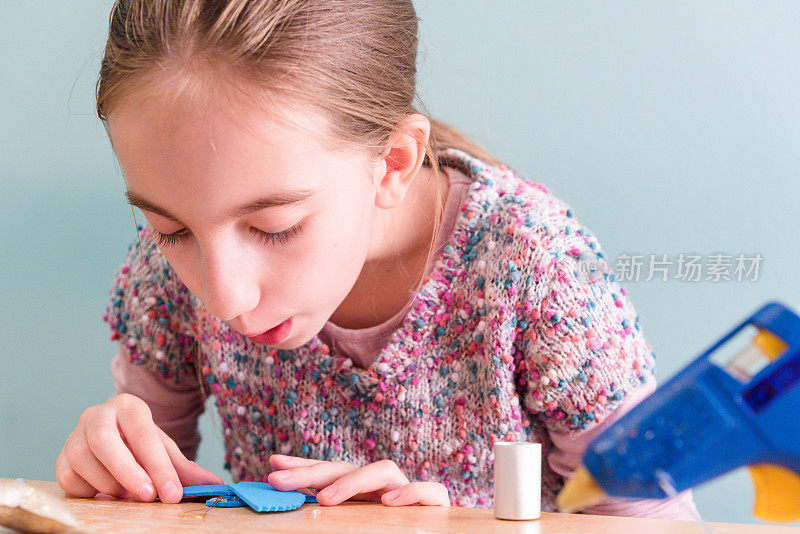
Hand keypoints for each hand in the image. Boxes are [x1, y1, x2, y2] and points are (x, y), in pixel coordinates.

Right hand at [55, 393, 222, 502]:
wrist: (111, 437)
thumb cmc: (140, 445)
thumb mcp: (164, 451)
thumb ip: (186, 469)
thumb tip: (216, 485)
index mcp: (129, 406)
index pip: (144, 435)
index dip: (159, 466)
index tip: (173, 493)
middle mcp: (97, 414)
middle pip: (105, 441)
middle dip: (128, 472)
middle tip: (149, 497)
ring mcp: (74, 434)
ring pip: (83, 460)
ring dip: (108, 484)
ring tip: (128, 494)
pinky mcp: (60, 455)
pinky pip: (68, 477)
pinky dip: (88, 491)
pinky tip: (105, 493)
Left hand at [267, 455, 449, 506]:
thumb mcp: (352, 530)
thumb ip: (333, 523)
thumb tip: (296, 517)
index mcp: (361, 494)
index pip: (330, 474)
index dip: (302, 468)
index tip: (272, 464)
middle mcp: (382, 487)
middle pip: (346, 467)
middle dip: (310, 471)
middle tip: (278, 479)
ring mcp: (408, 491)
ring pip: (384, 469)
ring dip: (353, 481)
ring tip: (326, 499)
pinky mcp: (436, 504)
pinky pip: (429, 490)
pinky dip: (410, 492)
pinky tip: (390, 501)